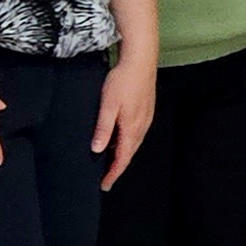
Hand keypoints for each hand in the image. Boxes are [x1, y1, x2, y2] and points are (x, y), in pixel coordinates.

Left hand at [92, 57, 155, 190]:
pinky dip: (127, 142)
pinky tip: (119, 138)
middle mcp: (142, 126)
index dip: (113, 174)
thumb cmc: (123, 81)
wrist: (141, 60)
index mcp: (132, 128)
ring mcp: (146, 118)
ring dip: (122, 154)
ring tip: (110, 162)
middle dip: (118, 167)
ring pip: (133, 143)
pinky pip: (136, 133)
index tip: (104, 186)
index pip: (122, 158)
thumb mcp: (108, 105)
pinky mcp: (146, 110)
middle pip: (130, 153)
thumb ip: (104, 129)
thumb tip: (98, 150)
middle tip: (105, 178)